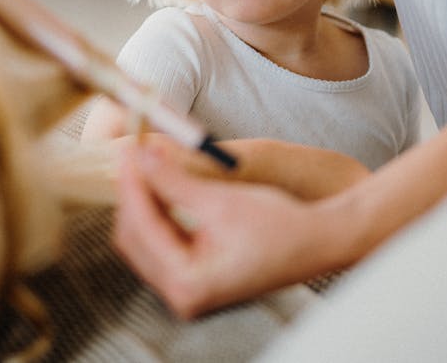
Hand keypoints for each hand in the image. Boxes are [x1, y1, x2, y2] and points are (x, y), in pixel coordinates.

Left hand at [113, 142, 348, 317]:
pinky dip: (158, 215)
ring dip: (144, 203)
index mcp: (189, 283)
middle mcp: (182, 295)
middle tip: (136, 155)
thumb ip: (174, 180)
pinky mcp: (194, 279)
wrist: (317, 242)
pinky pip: (161, 244)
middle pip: (134, 238)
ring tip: (149, 166)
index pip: (141, 227)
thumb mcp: (221, 200)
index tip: (129, 151)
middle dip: (134, 194)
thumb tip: (142, 155)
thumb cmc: (280, 226)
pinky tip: (163, 187)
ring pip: (144, 241)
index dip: (132, 184)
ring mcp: (187, 290)